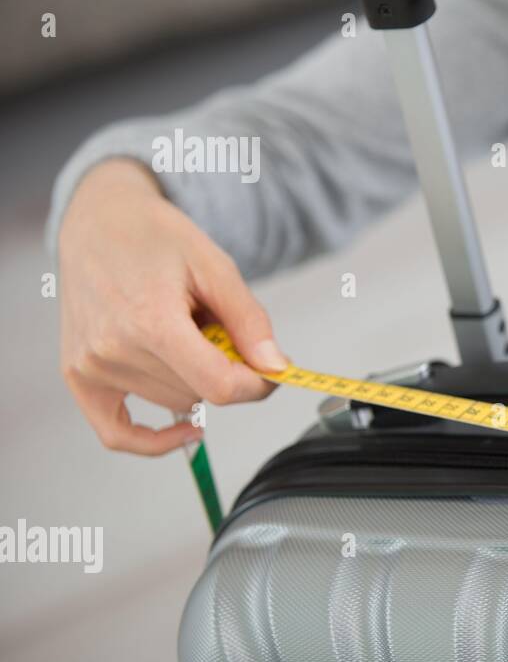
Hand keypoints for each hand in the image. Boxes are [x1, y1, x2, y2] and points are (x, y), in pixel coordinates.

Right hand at [57, 158, 288, 454]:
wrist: (99, 222)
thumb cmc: (155, 237)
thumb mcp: (216, 267)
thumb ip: (250, 321)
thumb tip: (275, 367)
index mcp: (150, 320)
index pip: (219, 385)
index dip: (257, 385)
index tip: (272, 371)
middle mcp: (113, 349)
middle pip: (199, 393)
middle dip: (225, 369)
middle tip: (218, 328)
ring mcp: (90, 366)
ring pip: (173, 402)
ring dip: (192, 379)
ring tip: (182, 331)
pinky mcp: (78, 376)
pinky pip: (117, 433)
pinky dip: (155, 439)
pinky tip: (188, 428)